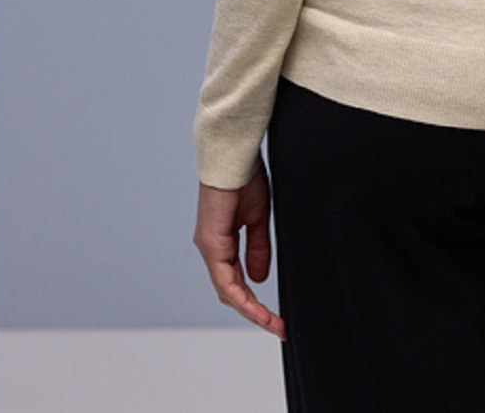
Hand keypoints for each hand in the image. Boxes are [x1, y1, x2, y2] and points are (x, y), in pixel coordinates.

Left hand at [193, 168, 285, 337]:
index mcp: (221, 242)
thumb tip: (258, 278)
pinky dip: (239, 295)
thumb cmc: (244, 179)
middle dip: (253, 312)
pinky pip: (224, 278)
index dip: (253, 302)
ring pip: (226, 289)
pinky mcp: (211, 242)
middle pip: (229, 291)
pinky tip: (253, 306)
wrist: (235, 157)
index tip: (274, 317)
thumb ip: (257, 248)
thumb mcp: (257, 219)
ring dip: (248, 309)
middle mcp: (211, 248)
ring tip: (270, 322)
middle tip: (276, 326)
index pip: (235, 281)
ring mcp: (209, 247)